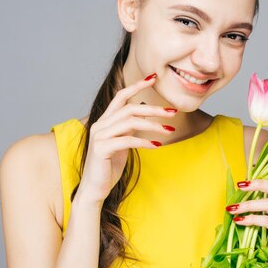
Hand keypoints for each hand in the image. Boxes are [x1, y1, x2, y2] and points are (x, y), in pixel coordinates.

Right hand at [76, 74, 176, 202]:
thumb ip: (128, 129)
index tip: (154, 77)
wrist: (94, 189)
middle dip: (153, 109)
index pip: (121, 96)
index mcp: (104, 121)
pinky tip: (157, 145)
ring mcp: (99, 136)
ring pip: (130, 122)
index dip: (137, 85)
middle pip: (130, 108)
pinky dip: (145, 142)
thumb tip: (144, 117)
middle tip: (172, 111)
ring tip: (169, 130)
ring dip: (153, 125)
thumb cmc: (108, 167)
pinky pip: (127, 140)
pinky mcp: (101, 149)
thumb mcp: (121, 143)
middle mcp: (100, 125)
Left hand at [226, 169, 267, 249]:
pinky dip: (251, 219)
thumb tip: (241, 181)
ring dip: (248, 205)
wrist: (260, 260)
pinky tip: (239, 221)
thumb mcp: (252, 213)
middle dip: (258, 184)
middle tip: (241, 185)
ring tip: (232, 209)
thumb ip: (251, 198)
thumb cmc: (255, 234)